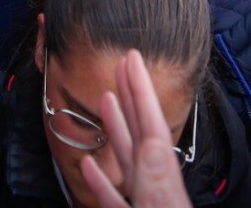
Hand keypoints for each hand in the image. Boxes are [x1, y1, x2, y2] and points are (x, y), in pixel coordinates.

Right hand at [81, 51, 193, 207]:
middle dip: (133, 96)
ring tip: (107, 99)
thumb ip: (154, 178)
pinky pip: (113, 194)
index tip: (132, 58)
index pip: (152, 125)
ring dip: (116, 127)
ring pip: (127, 158)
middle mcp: (154, 183)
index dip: (142, 89)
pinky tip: (88, 164)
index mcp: (163, 178)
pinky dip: (100, 178)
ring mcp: (143, 200)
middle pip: (142, 132)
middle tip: (124, 64)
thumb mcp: (160, 205)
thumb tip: (153, 141)